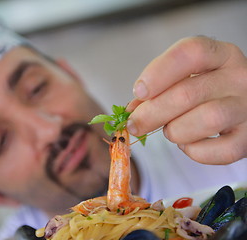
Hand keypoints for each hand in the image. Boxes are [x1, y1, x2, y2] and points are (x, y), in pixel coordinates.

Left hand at [126, 36, 246, 164]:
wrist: (242, 106)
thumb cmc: (206, 91)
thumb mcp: (185, 78)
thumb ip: (158, 89)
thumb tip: (132, 111)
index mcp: (220, 55)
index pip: (190, 53)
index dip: (159, 72)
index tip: (139, 92)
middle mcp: (238, 77)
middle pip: (187, 93)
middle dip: (151, 113)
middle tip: (135, 124)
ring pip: (206, 120)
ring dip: (176, 131)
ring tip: (171, 130)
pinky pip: (221, 150)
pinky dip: (195, 151)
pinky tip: (189, 144)